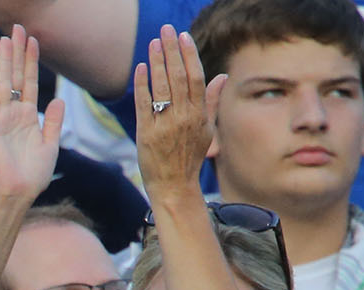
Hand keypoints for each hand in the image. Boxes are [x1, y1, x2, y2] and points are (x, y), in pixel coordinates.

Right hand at [0, 26, 65, 201]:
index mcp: (28, 117)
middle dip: (17, 52)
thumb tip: (58, 99)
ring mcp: (1, 118)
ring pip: (3, 81)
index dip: (31, 61)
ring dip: (4, 59)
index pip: (29, 82)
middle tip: (18, 28)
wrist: (19, 193)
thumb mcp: (51, 144)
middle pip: (15, 76)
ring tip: (6, 37)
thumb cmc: (34, 175)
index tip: (33, 40)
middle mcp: (14, 113)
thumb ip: (54, 122)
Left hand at [132, 27, 221, 196]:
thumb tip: (222, 76)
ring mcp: (164, 125)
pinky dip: (142, 85)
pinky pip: (144, 104)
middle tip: (165, 30)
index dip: (188, 56)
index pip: (195, 78)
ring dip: (156, 62)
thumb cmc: (189, 157)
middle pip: (177, 77)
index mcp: (199, 115)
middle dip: (171, 51)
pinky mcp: (146, 134)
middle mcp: (183, 118)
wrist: (174, 186)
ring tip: (153, 43)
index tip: (183, 37)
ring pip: (161, 87)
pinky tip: (141, 67)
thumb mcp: (206, 130)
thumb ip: (211, 101)